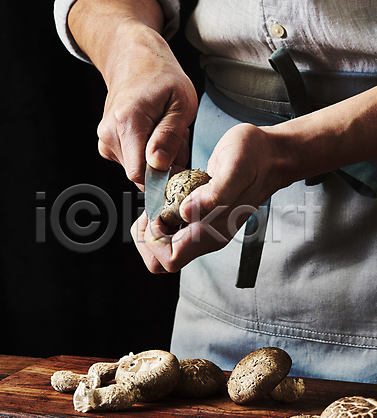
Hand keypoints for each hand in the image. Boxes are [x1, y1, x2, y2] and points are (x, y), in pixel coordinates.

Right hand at [68, 0, 197, 189]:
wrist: (134, 60)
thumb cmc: (161, 77)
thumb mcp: (181, 102)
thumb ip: (170, 136)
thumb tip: (159, 165)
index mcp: (127, 122)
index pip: (140, 175)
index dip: (163, 179)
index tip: (180, 166)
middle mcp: (109, 134)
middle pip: (140, 175)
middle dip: (164, 167)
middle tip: (177, 139)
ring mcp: (105, 141)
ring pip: (137, 170)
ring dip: (157, 161)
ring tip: (165, 132)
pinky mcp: (107, 145)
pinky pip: (132, 162)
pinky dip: (147, 155)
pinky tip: (154, 135)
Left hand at [132, 122, 290, 272]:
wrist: (270, 155)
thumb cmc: (255, 158)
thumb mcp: (235, 168)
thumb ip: (214, 194)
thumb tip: (187, 212)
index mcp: (212, 233)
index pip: (170, 259)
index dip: (154, 239)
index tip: (158, 212)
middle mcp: (206, 237)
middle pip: (162, 261)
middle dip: (147, 239)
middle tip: (151, 210)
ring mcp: (203, 230)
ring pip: (164, 248)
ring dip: (152, 228)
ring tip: (158, 202)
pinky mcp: (200, 219)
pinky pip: (171, 231)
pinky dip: (160, 217)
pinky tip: (166, 196)